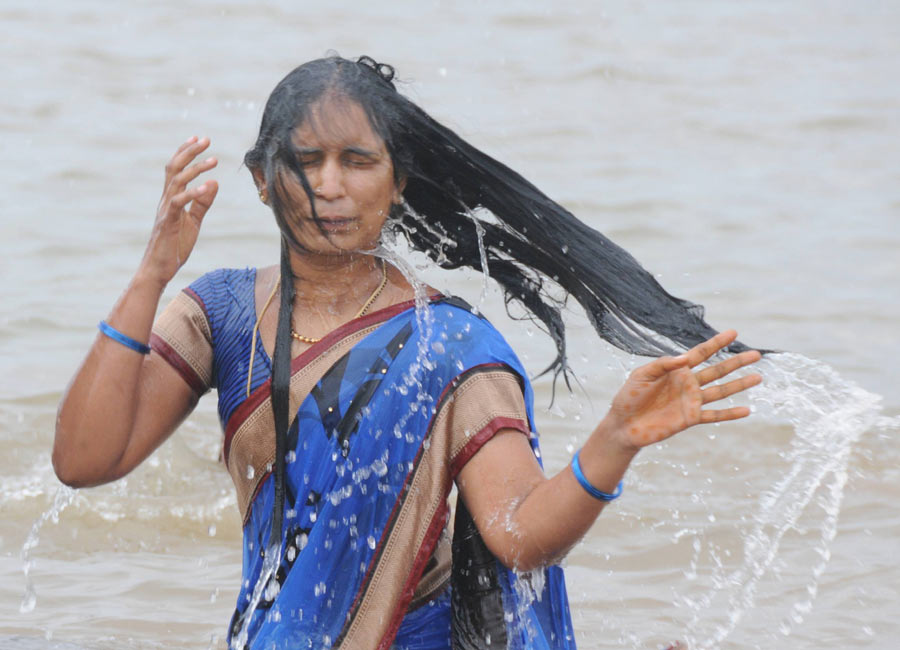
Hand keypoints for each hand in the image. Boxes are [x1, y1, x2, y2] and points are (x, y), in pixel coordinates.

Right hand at [139, 136, 218, 285]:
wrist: (158, 269)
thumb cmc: (174, 246)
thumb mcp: (194, 221)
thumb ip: (202, 202)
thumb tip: (214, 182)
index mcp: (170, 199)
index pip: (175, 170)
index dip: (185, 152)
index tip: (198, 138)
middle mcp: (165, 200)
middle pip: (174, 169)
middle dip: (189, 152)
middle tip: (206, 139)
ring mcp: (165, 211)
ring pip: (177, 182)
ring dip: (195, 169)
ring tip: (214, 160)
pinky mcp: (168, 223)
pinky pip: (179, 203)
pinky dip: (193, 193)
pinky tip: (208, 186)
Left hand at [606, 330, 761, 450]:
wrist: (623, 424)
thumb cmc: (629, 397)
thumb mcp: (642, 375)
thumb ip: (662, 364)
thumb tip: (685, 358)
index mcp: (676, 370)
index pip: (701, 353)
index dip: (716, 343)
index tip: (734, 332)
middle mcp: (688, 384)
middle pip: (717, 370)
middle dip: (736, 362)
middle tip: (756, 354)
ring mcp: (691, 401)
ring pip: (721, 391)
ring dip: (739, 385)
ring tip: (758, 377)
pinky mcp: (690, 419)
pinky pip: (714, 415)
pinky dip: (730, 413)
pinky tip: (747, 410)